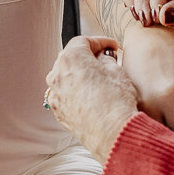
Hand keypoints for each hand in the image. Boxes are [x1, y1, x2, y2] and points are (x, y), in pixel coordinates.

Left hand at [45, 37, 139, 161]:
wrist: (112, 132)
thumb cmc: (115, 100)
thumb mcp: (117, 70)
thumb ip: (106, 60)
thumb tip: (103, 60)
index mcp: (70, 58)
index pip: (83, 41)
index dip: (100, 41)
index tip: (111, 46)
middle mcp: (57, 75)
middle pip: (71, 59)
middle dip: (88, 57)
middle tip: (106, 60)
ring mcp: (56, 95)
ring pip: (67, 78)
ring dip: (81, 76)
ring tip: (99, 80)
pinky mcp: (59, 112)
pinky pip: (66, 95)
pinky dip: (77, 93)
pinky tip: (92, 97)